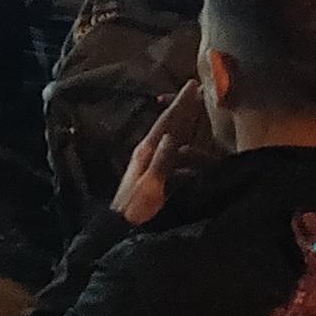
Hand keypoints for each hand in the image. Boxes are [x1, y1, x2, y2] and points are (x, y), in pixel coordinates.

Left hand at [113, 83, 208, 223]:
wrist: (118, 230)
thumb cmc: (135, 212)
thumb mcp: (150, 189)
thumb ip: (160, 163)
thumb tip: (169, 137)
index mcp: (146, 151)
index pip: (167, 122)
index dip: (181, 103)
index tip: (193, 84)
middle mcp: (146, 152)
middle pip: (168, 124)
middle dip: (182, 107)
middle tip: (197, 88)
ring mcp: (147, 163)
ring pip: (169, 136)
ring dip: (182, 122)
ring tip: (194, 108)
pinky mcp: (151, 174)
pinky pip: (170, 152)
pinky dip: (180, 142)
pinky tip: (186, 142)